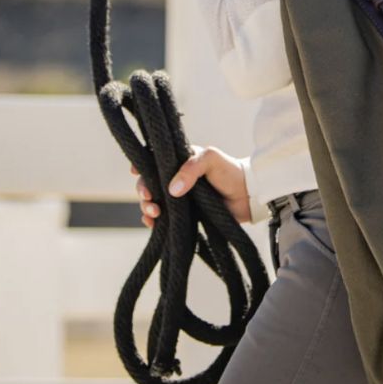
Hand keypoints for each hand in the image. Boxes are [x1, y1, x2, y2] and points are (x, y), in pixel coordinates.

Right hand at [131, 145, 251, 226]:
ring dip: (147, 207)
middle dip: (143, 190)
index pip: (155, 159)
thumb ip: (191, 168)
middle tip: (149, 198)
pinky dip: (153, 221)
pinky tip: (152, 224)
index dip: (142, 164)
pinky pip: (161, 218)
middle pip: (149, 181)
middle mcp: (176, 177)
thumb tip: (172, 189)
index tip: (135, 171)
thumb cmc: (230, 171)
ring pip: (152, 200)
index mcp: (180, 160)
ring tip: (155, 213)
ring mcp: (178, 196)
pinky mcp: (183, 214)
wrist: (247, 196)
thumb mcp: (211, 159)